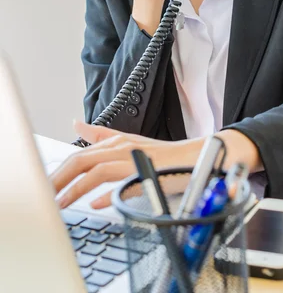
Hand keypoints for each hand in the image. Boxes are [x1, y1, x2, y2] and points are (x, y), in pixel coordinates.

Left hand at [51, 120, 203, 208]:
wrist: (193, 158)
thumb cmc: (161, 155)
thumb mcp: (128, 142)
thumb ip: (101, 134)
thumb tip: (76, 123)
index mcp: (116, 142)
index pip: (79, 154)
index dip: (59, 169)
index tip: (45, 183)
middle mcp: (122, 147)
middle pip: (82, 160)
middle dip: (59, 179)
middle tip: (45, 195)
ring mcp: (133, 159)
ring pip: (96, 171)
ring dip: (75, 189)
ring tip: (61, 203)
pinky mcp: (146, 173)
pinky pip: (123, 184)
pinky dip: (106, 195)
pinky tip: (95, 204)